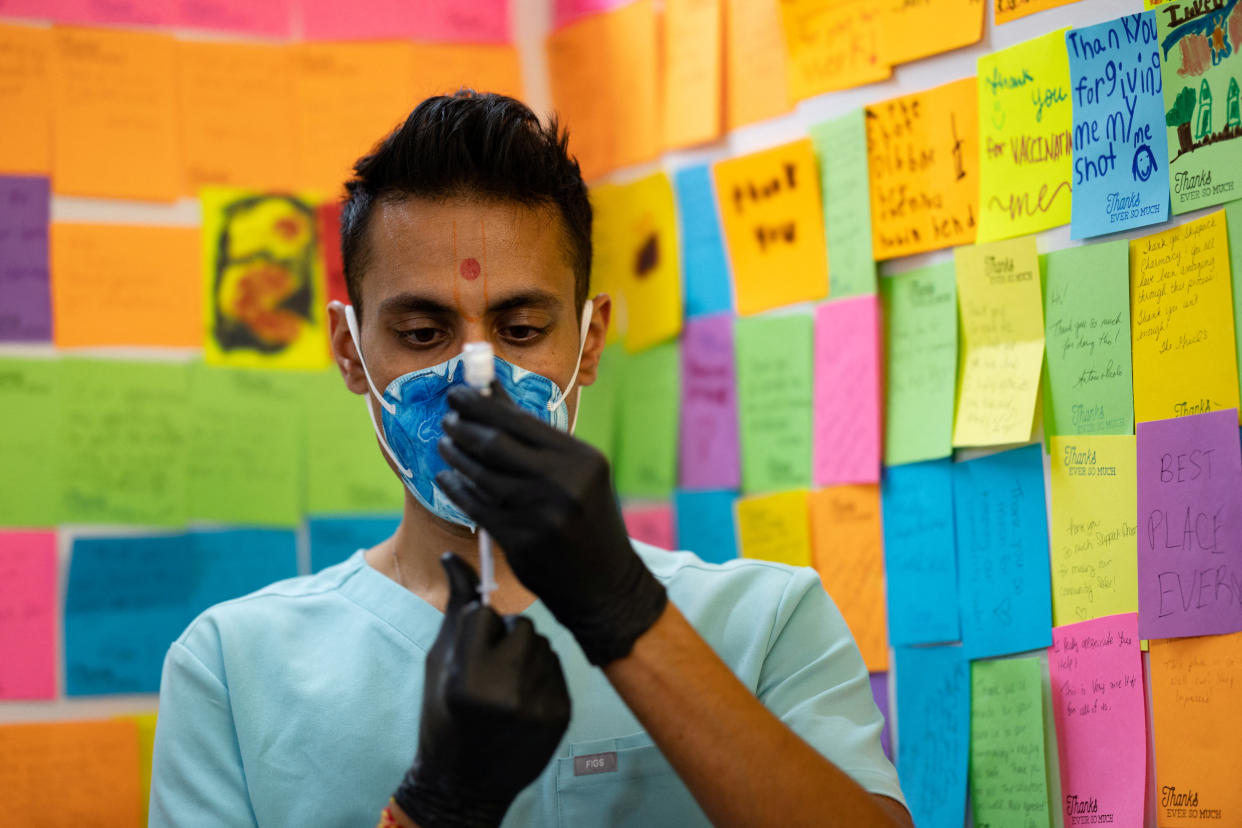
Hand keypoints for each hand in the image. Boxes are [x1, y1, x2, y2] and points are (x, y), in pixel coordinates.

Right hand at [394, 553, 569, 827]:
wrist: (466, 783)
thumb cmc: (443, 715)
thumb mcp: (439, 663)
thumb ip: (455, 609)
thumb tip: (451, 556)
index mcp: (467, 679)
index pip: (484, 612)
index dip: (476, 628)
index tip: (469, 651)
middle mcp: (506, 693)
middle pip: (522, 625)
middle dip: (505, 637)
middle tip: (489, 667)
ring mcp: (539, 705)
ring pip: (543, 643)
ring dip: (526, 654)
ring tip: (505, 684)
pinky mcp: (562, 713)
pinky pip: (557, 666)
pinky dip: (541, 674)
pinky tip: (523, 697)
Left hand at [436, 383, 667, 666]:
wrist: (606, 583)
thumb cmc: (588, 520)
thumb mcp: (578, 474)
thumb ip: (536, 439)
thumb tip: (493, 396)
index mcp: (582, 459)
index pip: (520, 421)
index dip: (482, 404)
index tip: (458, 392)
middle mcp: (565, 483)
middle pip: (496, 444)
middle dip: (463, 427)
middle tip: (448, 419)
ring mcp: (542, 514)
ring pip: (481, 475)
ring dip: (455, 456)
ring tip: (445, 445)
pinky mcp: (522, 541)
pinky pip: (477, 507)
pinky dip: (457, 489)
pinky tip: (447, 478)